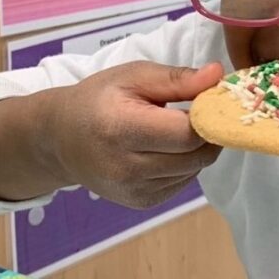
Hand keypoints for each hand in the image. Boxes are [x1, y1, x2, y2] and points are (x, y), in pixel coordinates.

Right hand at [40, 62, 223, 208]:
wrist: (60, 139)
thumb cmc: (98, 99)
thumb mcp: (134, 76)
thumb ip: (178, 78)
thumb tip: (218, 75)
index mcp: (122, 130)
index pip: (188, 133)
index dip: (207, 116)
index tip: (206, 101)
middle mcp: (127, 168)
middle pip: (196, 155)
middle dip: (208, 133)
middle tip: (196, 113)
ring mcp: (134, 190)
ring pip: (195, 170)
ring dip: (197, 149)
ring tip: (174, 130)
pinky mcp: (141, 202)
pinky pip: (183, 182)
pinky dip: (185, 164)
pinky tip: (165, 149)